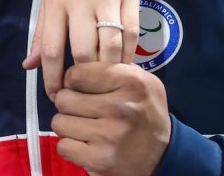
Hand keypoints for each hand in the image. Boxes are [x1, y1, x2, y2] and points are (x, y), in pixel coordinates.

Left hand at [22, 0, 140, 100]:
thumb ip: (42, 32)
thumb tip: (29, 66)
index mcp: (55, 1)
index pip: (52, 49)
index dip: (53, 78)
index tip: (55, 96)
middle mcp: (80, 0)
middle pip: (84, 52)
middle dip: (84, 79)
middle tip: (84, 93)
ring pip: (111, 46)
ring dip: (109, 71)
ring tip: (105, 83)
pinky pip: (130, 34)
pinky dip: (127, 55)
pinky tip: (122, 65)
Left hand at [51, 62, 169, 175]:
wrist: (164, 154)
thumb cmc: (145, 110)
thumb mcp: (140, 79)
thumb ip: (110, 66)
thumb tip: (74, 63)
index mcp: (130, 81)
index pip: (75, 74)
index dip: (73, 81)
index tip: (81, 88)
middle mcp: (120, 107)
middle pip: (63, 98)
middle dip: (68, 103)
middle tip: (83, 109)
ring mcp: (109, 136)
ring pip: (59, 123)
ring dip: (68, 125)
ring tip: (84, 126)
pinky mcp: (99, 161)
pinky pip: (63, 147)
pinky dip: (71, 146)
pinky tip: (86, 143)